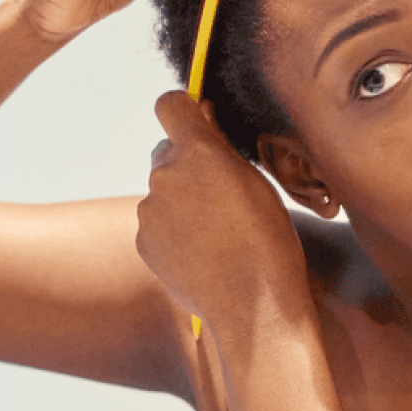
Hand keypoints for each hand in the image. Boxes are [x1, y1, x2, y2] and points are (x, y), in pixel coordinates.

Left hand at [136, 91, 310, 339]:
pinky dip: (173, 230)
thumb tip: (201, 115)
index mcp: (197, 153)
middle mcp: (164, 176)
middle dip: (187, 163)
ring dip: (181, 201)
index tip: (198, 121)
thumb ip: (221, 147)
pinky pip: (156, 223)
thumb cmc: (268, 242)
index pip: (170, 104)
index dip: (184, 110)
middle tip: (219, 192)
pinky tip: (202, 251)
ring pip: (162, 191)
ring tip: (217, 231)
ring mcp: (149, 211)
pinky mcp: (143, 241)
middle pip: (166, 152)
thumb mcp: (257, 183)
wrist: (252, 306)